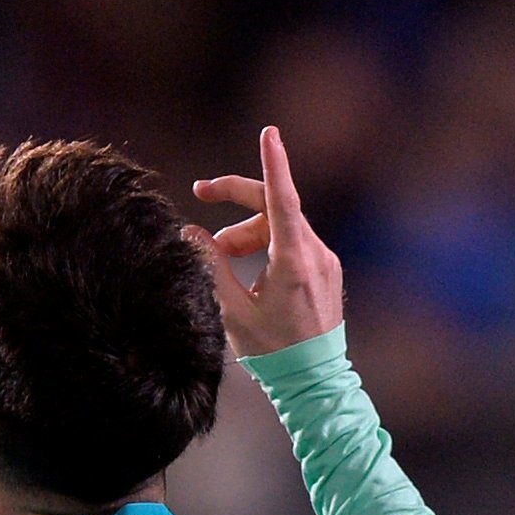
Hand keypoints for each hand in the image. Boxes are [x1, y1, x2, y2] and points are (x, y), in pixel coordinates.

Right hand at [192, 125, 344, 358]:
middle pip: (274, 208)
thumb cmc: (273, 351)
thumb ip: (211, 266)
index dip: (272, 163)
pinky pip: (292, 243)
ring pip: (280, 226)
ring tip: (219, 255)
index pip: (282, 199)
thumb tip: (190, 233)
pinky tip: (245, 270)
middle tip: (200, 192)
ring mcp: (324, 260)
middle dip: (236, 201)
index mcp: (294, 260)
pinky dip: (264, 245)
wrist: (314, 380)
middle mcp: (315, 253)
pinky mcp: (325, 270)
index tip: (268, 133)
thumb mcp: (233, 310)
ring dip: (246, 232)